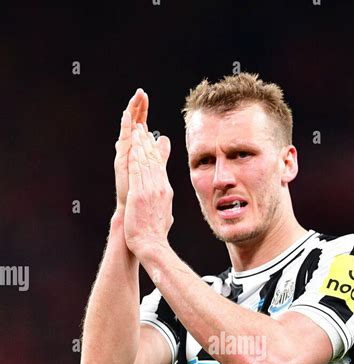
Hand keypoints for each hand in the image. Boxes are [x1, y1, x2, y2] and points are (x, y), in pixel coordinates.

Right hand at [114, 88, 148, 213]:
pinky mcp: (122, 163)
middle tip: (141, 91)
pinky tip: (127, 115)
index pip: (141, 127)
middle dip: (138, 108)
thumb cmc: (143, 197)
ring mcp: (126, 157)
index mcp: (138, 153)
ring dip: (131, 113)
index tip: (145, 96)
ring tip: (135, 98)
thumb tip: (164, 139)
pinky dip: (125, 128)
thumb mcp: (155, 170)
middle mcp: (130, 153)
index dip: (142, 112)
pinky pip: (124, 141)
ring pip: (129, 130)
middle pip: (134, 125)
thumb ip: (160, 154)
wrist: (135, 215)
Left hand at [124, 121, 173, 262]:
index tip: (150, 141)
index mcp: (165, 192)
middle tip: (142, 129)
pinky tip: (131, 146)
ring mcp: (150, 190)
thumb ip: (164, 206)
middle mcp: (160, 188)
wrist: (152, 245)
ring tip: (136, 131)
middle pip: (153, 160)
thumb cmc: (155, 235)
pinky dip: (134, 156)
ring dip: (140, 145)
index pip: (160, 167)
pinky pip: (136, 171)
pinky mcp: (139, 194)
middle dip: (147, 143)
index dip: (154, 151)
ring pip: (145, 162)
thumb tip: (167, 205)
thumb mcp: (165, 216)